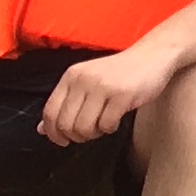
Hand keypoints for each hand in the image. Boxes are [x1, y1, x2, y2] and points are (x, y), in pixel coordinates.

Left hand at [40, 38, 175, 145]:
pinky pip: (106, 125)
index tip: (63, 141)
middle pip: (66, 124)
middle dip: (76, 136)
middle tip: (89, 133)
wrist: (154, 55)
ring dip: (93, 134)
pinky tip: (116, 120)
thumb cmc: (119, 72)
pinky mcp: (122, 95)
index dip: (53, 133)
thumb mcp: (88, 83)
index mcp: (71, 76)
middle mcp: (84, 79)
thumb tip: (41, 130)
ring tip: (103, 125)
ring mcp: (103, 86)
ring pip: (84, 128)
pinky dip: (110, 128)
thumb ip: (66, 104)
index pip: (50, 112)